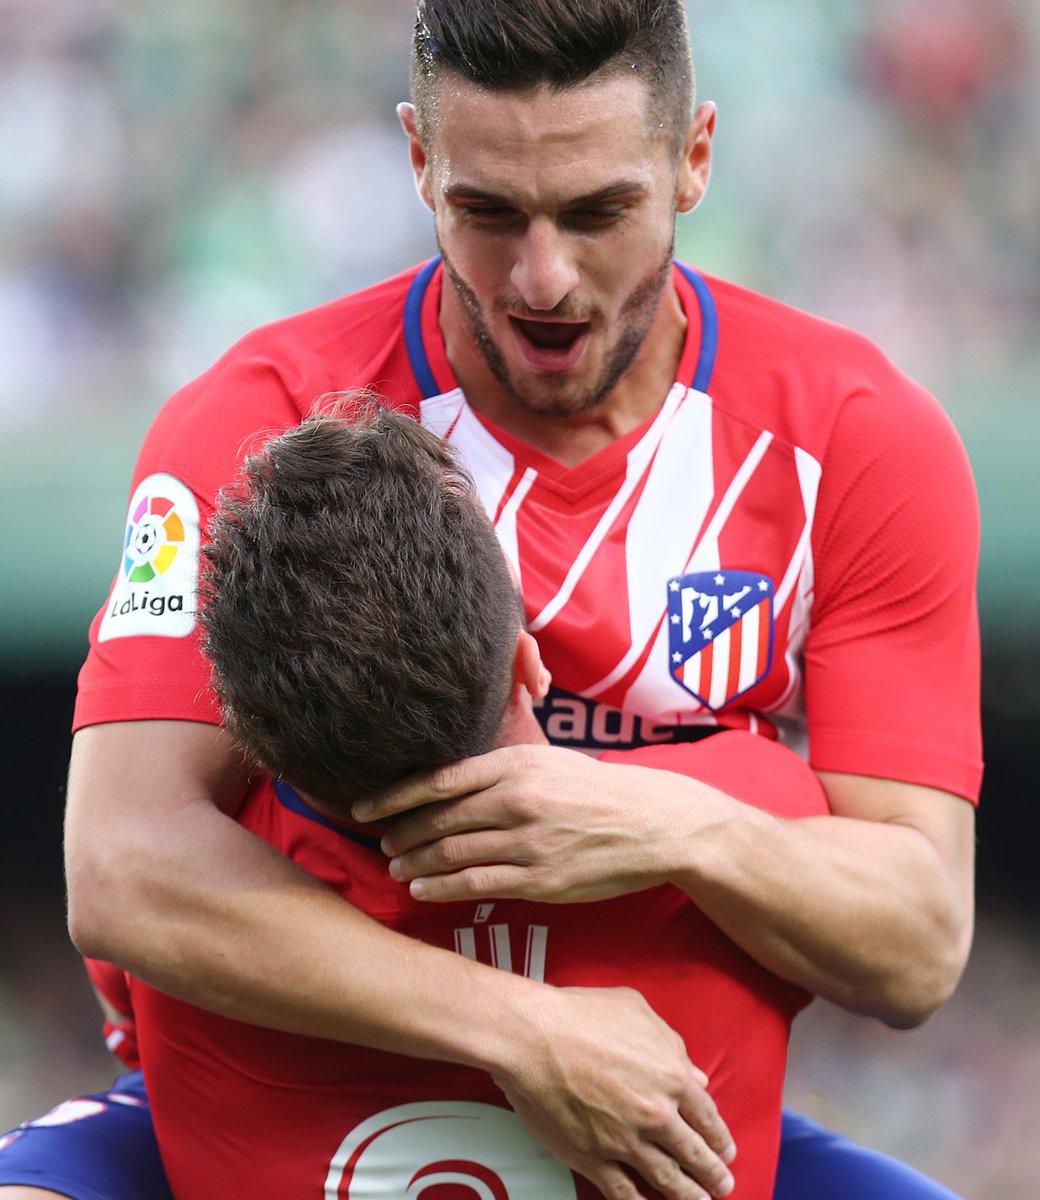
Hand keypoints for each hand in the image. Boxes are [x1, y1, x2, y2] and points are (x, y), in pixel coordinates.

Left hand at [354, 744, 691, 903]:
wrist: (653, 824)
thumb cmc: (598, 791)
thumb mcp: (550, 760)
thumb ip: (503, 766)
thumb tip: (453, 774)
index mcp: (516, 764)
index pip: (438, 780)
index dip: (393, 796)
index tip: (363, 808)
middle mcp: (516, 799)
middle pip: (438, 819)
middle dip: (400, 834)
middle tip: (380, 843)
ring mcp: (528, 842)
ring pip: (451, 853)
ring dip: (415, 863)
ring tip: (395, 868)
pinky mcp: (540, 879)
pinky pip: (476, 884)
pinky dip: (441, 887)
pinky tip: (423, 889)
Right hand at [497, 984, 734, 1199]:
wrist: (533, 1037)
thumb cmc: (582, 1014)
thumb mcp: (637, 1010)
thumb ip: (672, 1044)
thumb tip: (695, 1075)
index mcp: (671, 1076)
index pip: (707, 1115)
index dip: (719, 1136)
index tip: (726, 1150)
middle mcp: (655, 1113)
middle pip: (693, 1152)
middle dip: (712, 1173)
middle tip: (723, 1185)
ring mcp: (625, 1140)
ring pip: (667, 1178)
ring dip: (688, 1196)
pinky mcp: (593, 1157)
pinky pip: (624, 1192)